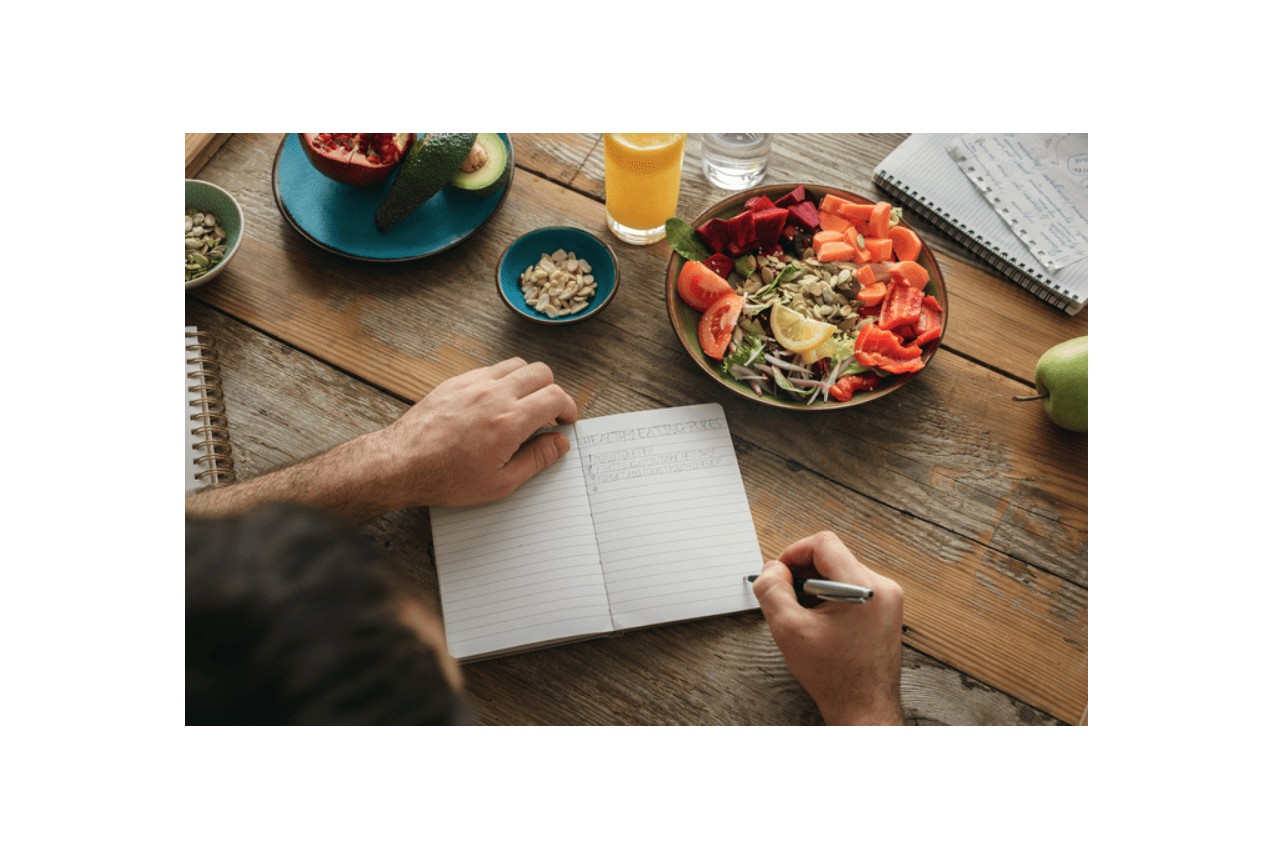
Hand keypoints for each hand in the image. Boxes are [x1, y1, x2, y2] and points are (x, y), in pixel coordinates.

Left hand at [365, 357, 577, 509]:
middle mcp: (493, 395)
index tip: (566, 420)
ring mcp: (473, 384)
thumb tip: (559, 443)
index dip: (568, 408)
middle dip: (553, 391)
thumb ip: (536, 460)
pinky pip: (490, 369)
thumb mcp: (500, 483)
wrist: (402, 464)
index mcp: (509, 421)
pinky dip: (502, 380)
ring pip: (517, 364)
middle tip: (549, 413)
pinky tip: (497, 402)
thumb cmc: (447, 478)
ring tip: (524, 404)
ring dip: (529, 381)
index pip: (555, 397)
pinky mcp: (456, 381)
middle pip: (541, 373)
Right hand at [751, 531, 903, 725]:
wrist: (864, 708)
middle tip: (786, 596)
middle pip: (832, 557)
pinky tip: (819, 622)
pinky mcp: (885, 610)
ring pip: (840, 572)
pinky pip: (852, 588)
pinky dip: (829, 597)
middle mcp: (882, 587)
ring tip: (803, 615)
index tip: (780, 572)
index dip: (794, 552)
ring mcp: (887, 599)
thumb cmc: (834, 676)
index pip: (824, 544)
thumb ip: (772, 590)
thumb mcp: (789, 629)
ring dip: (815, 587)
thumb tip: (773, 569)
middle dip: (802, 574)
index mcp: (864, 587)